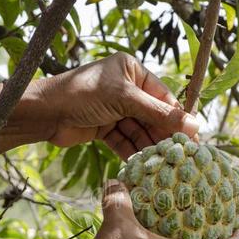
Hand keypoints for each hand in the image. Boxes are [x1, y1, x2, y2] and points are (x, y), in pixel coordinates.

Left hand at [39, 52, 198, 158]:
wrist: (44, 113)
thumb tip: (195, 124)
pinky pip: (125, 141)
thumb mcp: (125, 99)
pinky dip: (133, 153)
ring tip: (165, 165)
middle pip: (153, 116)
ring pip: (140, 131)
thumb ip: (159, 113)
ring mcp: (115, 110)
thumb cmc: (83, 94)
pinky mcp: (105, 128)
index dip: (178, 118)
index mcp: (132, 72)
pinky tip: (145, 166)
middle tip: (182, 156)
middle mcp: (125, 89)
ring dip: (150, 147)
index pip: (163, 97)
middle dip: (164, 136)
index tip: (194, 138)